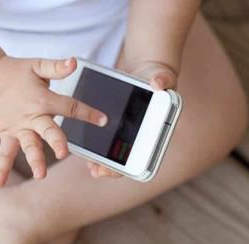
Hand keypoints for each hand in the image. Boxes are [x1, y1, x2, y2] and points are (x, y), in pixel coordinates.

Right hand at [0, 56, 107, 186]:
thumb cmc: (19, 72)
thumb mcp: (38, 65)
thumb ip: (56, 67)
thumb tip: (74, 62)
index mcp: (43, 99)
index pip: (69, 107)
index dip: (87, 113)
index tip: (103, 120)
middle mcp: (31, 115)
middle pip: (47, 130)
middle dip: (56, 141)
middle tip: (63, 153)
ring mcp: (18, 127)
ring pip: (27, 145)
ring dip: (34, 159)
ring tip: (40, 175)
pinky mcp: (7, 133)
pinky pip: (5, 152)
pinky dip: (1, 168)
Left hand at [86, 59, 177, 178]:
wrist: (147, 69)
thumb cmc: (157, 74)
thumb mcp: (161, 74)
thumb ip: (163, 78)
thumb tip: (158, 83)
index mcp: (157, 128)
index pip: (145, 155)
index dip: (128, 165)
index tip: (112, 168)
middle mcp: (143, 132)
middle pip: (127, 156)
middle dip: (111, 166)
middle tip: (96, 170)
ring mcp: (129, 128)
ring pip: (116, 150)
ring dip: (103, 159)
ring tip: (89, 164)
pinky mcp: (118, 122)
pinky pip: (108, 137)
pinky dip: (98, 143)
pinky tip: (85, 146)